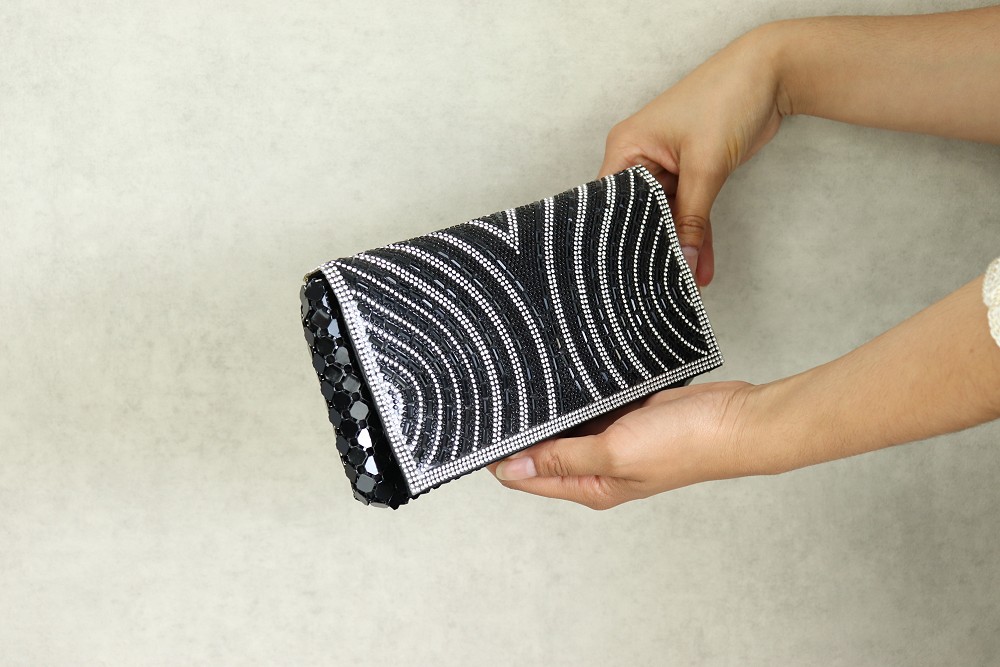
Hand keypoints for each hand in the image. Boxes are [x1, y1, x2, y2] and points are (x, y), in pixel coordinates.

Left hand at [487, 381, 758, 508]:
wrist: (737, 419)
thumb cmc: (686, 445)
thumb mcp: (614, 454)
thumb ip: (562, 459)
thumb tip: (512, 468)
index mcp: (591, 487)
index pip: (528, 477)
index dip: (500, 457)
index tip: (478, 431)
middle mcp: (599, 466)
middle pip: (544, 450)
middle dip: (522, 430)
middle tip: (494, 398)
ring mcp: (615, 439)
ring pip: (567, 424)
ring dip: (549, 410)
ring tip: (521, 381)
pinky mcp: (629, 414)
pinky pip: (592, 403)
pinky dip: (576, 393)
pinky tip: (560, 374)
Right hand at [600, 24, 787, 285]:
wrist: (771, 76)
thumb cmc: (725, 99)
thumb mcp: (705, 165)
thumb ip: (693, 219)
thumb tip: (684, 262)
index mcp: (627, 148)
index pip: (612, 202)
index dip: (617, 238)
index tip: (626, 272)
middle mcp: (640, 157)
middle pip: (639, 213)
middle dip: (653, 247)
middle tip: (660, 282)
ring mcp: (666, 166)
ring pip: (668, 216)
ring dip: (682, 245)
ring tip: (688, 282)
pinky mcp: (690, 172)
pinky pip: (690, 211)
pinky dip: (698, 234)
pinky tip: (703, 265)